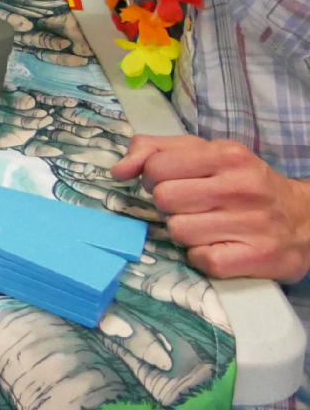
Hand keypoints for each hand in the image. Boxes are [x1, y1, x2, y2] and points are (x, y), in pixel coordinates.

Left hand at [114, 135, 309, 280]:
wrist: (305, 219)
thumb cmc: (242, 183)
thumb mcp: (204, 153)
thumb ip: (154, 149)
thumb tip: (119, 170)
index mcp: (227, 155)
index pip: (157, 166)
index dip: (154, 178)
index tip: (171, 182)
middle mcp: (242, 187)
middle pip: (165, 199)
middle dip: (170, 206)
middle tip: (191, 207)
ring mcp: (253, 223)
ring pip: (179, 231)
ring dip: (185, 232)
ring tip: (208, 226)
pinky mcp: (258, 257)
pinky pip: (201, 260)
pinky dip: (202, 257)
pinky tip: (219, 247)